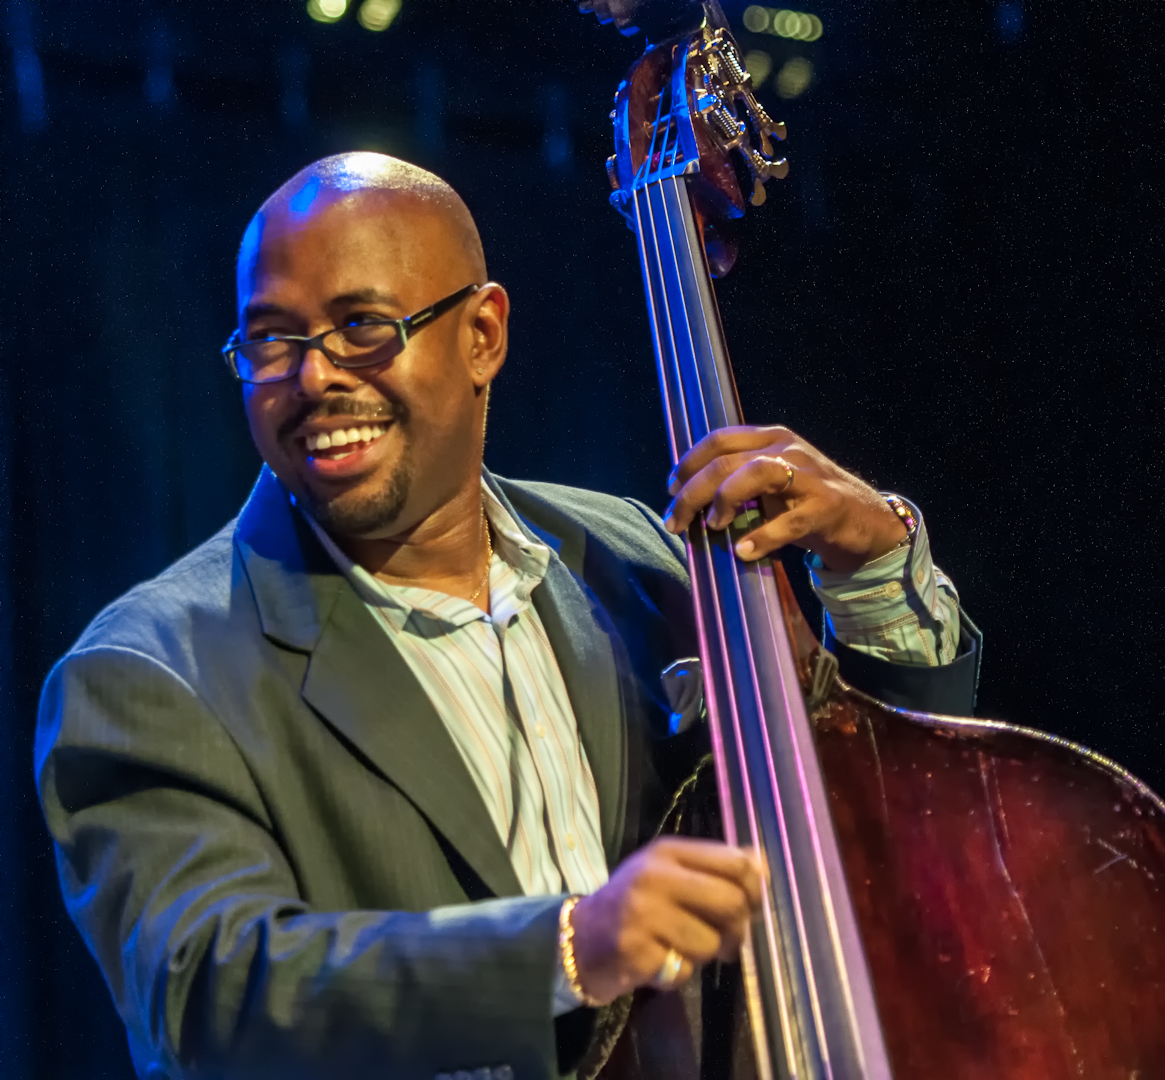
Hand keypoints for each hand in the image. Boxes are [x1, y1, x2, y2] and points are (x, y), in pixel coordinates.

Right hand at [569, 837, 761, 1003]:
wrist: (579, 938)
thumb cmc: (634, 903)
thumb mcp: (669, 872)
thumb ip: (713, 867)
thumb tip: (761, 864)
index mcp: (667, 851)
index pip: (735, 863)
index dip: (754, 891)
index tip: (750, 908)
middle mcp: (655, 876)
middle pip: (730, 903)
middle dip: (738, 930)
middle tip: (728, 941)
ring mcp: (643, 913)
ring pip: (711, 943)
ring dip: (705, 955)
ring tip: (684, 948)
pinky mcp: (635, 951)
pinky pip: (684, 970)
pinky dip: (679, 973)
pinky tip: (661, 962)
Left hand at [663, 425, 906, 573]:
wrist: (864, 521)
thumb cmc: (806, 504)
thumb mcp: (770, 484)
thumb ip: (735, 481)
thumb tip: (685, 498)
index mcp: (770, 438)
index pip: (718, 440)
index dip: (688, 463)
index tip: (670, 489)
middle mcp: (787, 449)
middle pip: (726, 460)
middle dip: (692, 492)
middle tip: (675, 521)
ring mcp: (809, 476)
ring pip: (754, 474)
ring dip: (724, 500)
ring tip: (713, 526)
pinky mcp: (826, 506)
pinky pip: (788, 521)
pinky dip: (762, 537)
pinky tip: (744, 551)